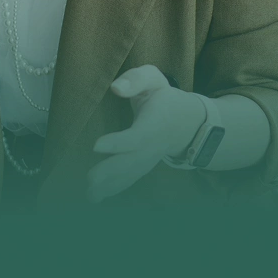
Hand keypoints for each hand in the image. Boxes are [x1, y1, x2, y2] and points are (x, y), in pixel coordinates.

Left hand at [87, 64, 205, 202]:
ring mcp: (148, 159)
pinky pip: (129, 179)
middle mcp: (152, 146)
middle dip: (110, 171)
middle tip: (90, 179)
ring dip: (109, 186)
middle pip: (131, 162)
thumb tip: (116, 88)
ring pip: (129, 175)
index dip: (118, 143)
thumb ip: (136, 79)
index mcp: (153, 124)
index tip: (96, 146)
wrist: (188, 122)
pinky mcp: (143, 166)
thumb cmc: (164, 97)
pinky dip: (113, 189)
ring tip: (89, 196)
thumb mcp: (153, 79)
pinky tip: (96, 197)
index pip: (136, 137)